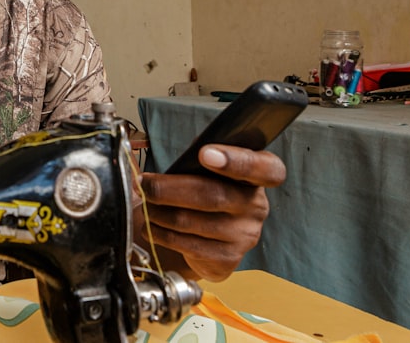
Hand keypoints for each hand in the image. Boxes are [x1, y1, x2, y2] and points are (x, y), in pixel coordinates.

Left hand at [136, 145, 285, 281]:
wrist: (208, 237)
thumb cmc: (205, 190)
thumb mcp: (206, 169)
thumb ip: (196, 158)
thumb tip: (160, 152)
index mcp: (259, 175)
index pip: (265, 169)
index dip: (236, 161)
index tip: (204, 155)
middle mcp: (256, 206)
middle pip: (212, 196)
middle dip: (168, 189)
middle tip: (144, 184)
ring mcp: (245, 235)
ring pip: (192, 222)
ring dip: (159, 213)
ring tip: (144, 206)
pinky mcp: (227, 259)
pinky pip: (187, 245)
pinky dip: (162, 235)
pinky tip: (151, 227)